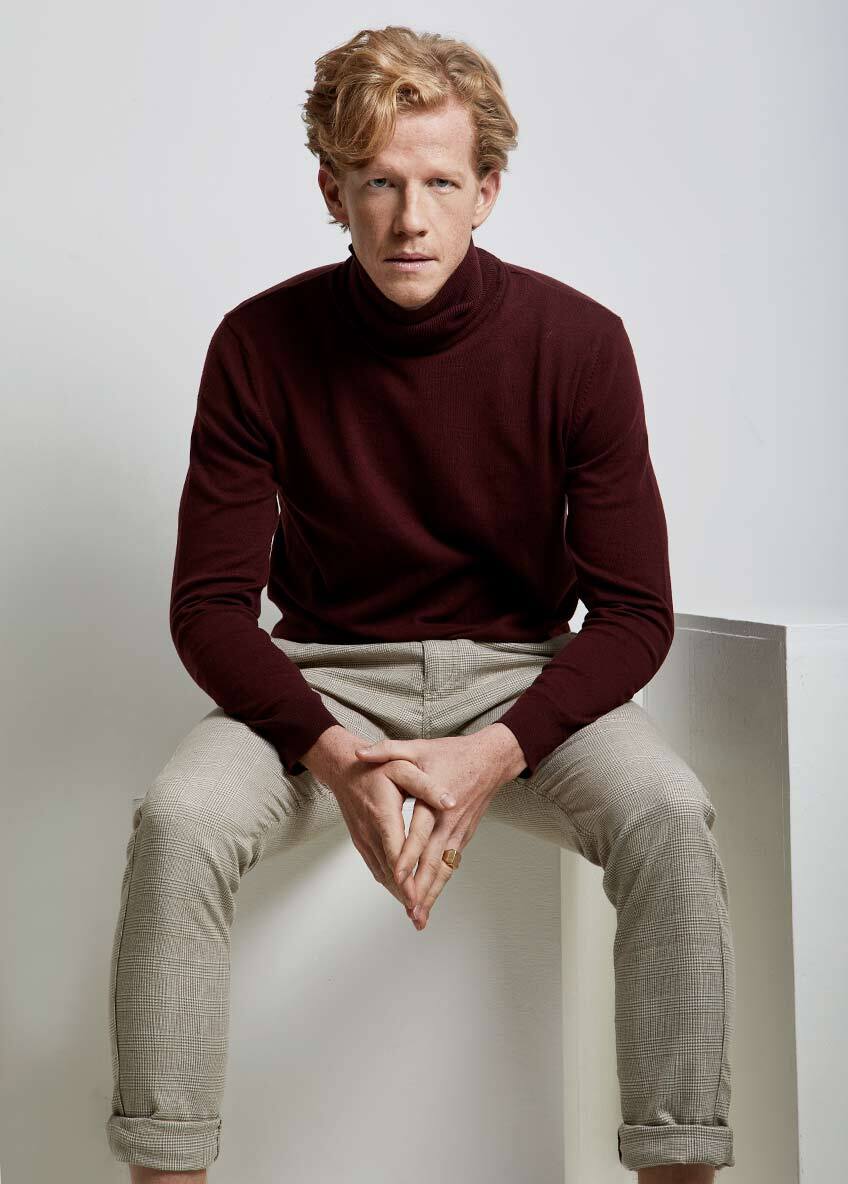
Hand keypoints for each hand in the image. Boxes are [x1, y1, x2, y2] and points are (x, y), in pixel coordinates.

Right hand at [309, 731, 452, 911]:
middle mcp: (370, 831)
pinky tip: (400, 893)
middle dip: (404, 894)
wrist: (344, 769)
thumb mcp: (403, 767)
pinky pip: (375, 867)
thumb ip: (427, 785)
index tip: (416, 895)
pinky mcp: (361, 842)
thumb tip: (450, 802)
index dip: (406, 875)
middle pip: (389, 869)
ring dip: (397, 893)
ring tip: (414, 911)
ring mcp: (363, 839)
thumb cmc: (376, 768)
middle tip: (419, 915)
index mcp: (383, 813)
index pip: (395, 851)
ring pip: (382, 872)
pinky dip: (389, 882)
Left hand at [354, 729, 515, 928]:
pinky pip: (451, 864)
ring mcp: (459, 831)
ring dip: (433, 893)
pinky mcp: (464, 835)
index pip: (421, 832)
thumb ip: (388, 750)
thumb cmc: (453, 753)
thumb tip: (360, 753)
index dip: (409, 855)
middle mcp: (450, 821)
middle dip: (421, 887)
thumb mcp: (418, 747)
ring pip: (444, 867)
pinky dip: (440, 882)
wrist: (491, 759)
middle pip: (434, 859)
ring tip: (419, 916)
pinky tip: (431, 898)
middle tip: (409, 911)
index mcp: (437, 800)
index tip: (397, 876)